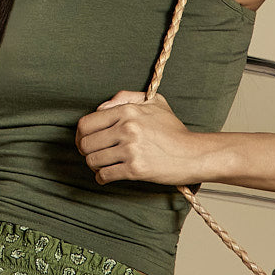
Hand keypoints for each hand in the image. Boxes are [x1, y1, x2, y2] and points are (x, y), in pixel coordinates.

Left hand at [76, 90, 202, 186]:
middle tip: (92, 154)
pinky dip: (102, 178)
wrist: (194, 154)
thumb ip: (126, 97)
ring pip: (93, 160)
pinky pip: (105, 175)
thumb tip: (102, 107)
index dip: (81, 134)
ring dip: (94, 165)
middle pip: (86, 143)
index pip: (87, 123)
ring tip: (102, 165)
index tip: (84, 140)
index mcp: (127, 111)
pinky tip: (106, 176)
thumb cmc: (174, 130)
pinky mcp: (135, 169)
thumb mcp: (155, 102)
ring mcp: (130, 150)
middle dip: (85, 151)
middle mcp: (127, 128)